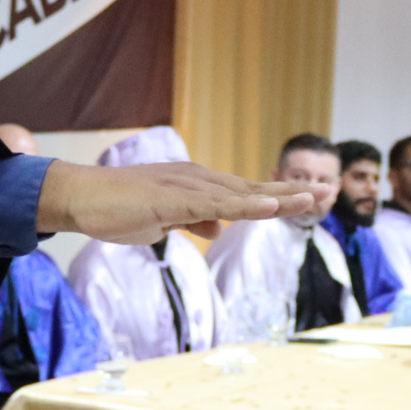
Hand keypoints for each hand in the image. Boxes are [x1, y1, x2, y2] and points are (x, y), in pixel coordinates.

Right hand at [37, 160, 315, 243]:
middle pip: (252, 189)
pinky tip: (269, 207)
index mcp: (197, 187)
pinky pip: (215, 205)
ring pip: (240, 195)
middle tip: (329, 192)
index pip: (246, 193)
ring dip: (277, 198)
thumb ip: (192, 221)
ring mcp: (186, 187)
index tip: (311, 198)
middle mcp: (197, 180)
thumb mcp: (163, 220)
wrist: (81, 198)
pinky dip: (245, 206)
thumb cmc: (117, 209)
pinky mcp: (172, 198)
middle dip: (291, 192)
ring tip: (312, 199)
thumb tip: (217, 229)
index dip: (279, 196)